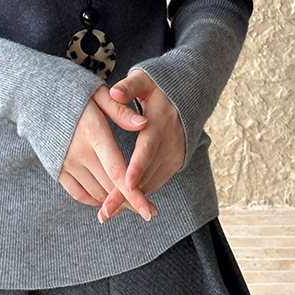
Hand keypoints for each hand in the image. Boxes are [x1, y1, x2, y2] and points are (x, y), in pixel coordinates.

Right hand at [59, 84, 158, 221]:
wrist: (34, 97)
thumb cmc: (72, 91)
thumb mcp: (98, 93)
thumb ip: (121, 111)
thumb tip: (144, 124)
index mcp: (93, 132)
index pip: (117, 171)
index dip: (134, 194)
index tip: (149, 211)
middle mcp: (79, 152)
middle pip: (109, 186)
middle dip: (131, 201)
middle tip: (149, 209)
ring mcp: (66, 162)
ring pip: (96, 193)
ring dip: (114, 199)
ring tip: (130, 200)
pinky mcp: (57, 169)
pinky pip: (79, 194)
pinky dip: (95, 199)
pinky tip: (107, 197)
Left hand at [95, 69, 184, 222]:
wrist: (189, 97)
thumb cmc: (158, 87)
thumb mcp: (144, 80)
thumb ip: (129, 86)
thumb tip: (114, 92)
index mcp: (160, 123)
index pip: (148, 148)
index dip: (137, 167)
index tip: (125, 183)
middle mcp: (170, 143)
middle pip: (147, 174)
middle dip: (126, 194)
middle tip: (105, 210)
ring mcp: (174, 156)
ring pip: (151, 183)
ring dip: (130, 200)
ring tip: (106, 213)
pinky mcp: (174, 164)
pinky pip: (154, 183)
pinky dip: (139, 194)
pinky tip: (119, 205)